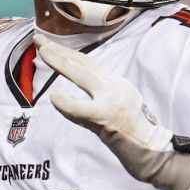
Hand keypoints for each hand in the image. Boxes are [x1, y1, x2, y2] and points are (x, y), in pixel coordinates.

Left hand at [38, 36, 189, 189]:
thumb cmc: (132, 133)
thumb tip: (64, 97)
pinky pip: (84, 110)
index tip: (47, 44)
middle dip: (59, 50)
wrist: (150, 150)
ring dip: (61, 63)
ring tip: (43, 52)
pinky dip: (68, 105)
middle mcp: (115, 86)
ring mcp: (112, 100)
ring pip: (83, 76)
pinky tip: (55, 98)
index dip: (66, 52)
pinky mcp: (108, 117)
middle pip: (83, 63)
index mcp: (115, 84)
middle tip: (38, 39)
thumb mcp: (116, 107)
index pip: (87, 63)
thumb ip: (95, 97)